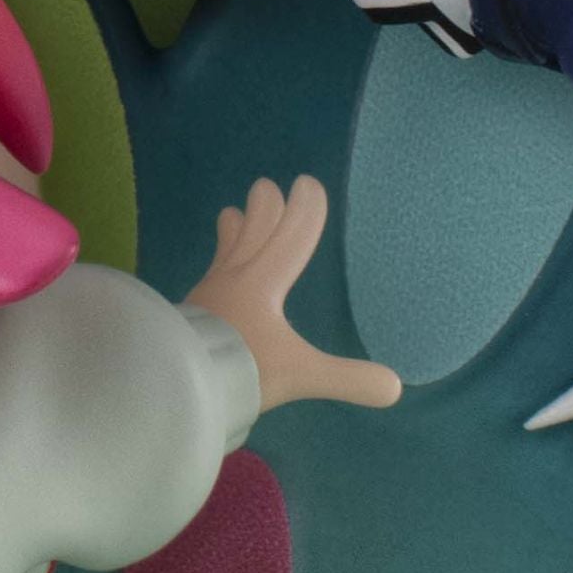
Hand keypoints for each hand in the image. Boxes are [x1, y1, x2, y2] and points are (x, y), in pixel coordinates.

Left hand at [183, 170, 403, 410]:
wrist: (177, 379)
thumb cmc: (242, 366)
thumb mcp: (301, 374)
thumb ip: (347, 378)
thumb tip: (395, 387)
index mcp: (265, 282)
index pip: (291, 237)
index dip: (304, 212)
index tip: (308, 184)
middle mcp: (236, 278)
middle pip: (253, 233)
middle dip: (263, 210)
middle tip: (264, 187)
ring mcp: (209, 293)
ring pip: (225, 251)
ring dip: (234, 230)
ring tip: (230, 215)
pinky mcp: (190, 312)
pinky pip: (209, 276)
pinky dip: (218, 265)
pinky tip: (212, 277)